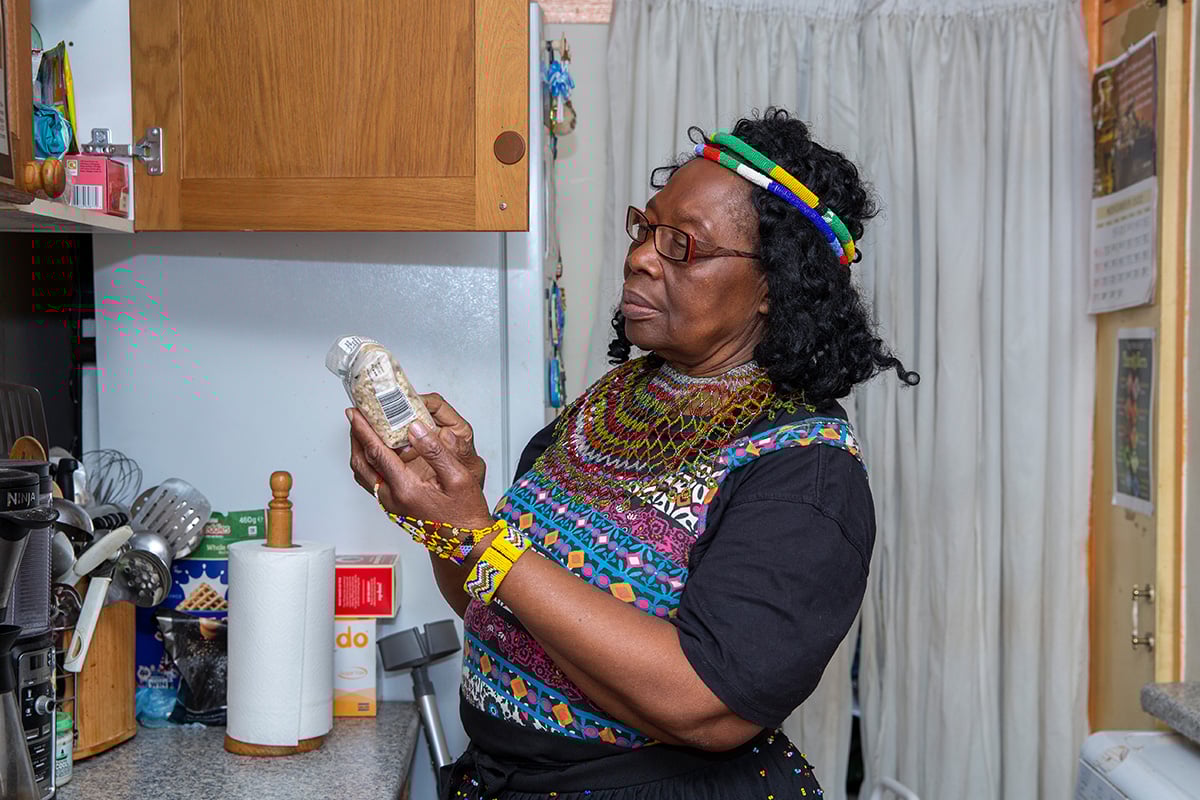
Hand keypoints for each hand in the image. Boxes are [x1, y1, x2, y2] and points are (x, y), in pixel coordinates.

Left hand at [347, 409, 491, 528]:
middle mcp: (393, 499)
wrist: (466, 544)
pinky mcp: (393, 508)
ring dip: (360, 451)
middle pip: (361, 464)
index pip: (377, 453)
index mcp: (406, 489)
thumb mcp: (459, 478)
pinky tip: (378, 454)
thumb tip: (416, 429)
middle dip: (356, 438)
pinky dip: (368, 464)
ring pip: (363, 475)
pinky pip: (372, 483)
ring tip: (364, 432)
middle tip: (356, 418)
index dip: (364, 430)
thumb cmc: (465, 514)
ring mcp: (391, 505)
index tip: (356, 414)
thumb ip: (436, 451)